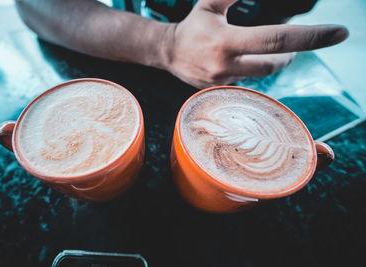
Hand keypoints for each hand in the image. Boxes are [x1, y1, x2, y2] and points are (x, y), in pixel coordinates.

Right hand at [162, 0, 347, 88]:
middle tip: (289, 46)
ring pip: (262, 75)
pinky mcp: (221, 92)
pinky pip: (249, 84)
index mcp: (225, 41)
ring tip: (261, 52)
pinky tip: (244, 63)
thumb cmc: (193, 26)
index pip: (276, 39)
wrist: (168, 54)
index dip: (310, 37)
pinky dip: (254, 72)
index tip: (338, 33)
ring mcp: (223, 83)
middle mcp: (226, 66)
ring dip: (270, 63)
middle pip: (275, 63)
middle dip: (288, 54)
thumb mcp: (211, 4)